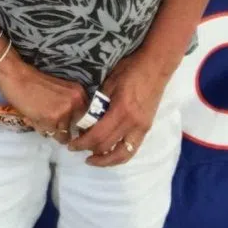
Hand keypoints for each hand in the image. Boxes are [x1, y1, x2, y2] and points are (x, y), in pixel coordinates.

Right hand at [0, 56, 87, 142]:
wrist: (17, 77)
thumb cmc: (35, 82)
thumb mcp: (60, 90)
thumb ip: (70, 105)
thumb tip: (74, 127)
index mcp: (79, 92)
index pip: (87, 117)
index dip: (77, 124)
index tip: (69, 125)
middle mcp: (75, 101)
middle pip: (76, 128)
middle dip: (66, 129)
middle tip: (52, 123)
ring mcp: (64, 111)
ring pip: (64, 134)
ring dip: (53, 130)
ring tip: (41, 119)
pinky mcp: (52, 119)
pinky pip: (51, 134)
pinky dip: (43, 130)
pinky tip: (35, 119)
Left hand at [68, 49, 172, 165]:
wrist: (156, 66)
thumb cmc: (130, 69)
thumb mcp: (109, 82)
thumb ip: (99, 102)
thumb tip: (86, 118)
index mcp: (121, 110)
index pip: (98, 135)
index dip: (83, 143)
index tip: (71, 145)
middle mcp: (133, 123)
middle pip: (108, 146)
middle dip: (90, 151)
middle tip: (77, 149)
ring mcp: (142, 128)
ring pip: (123, 154)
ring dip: (107, 161)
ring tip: (93, 160)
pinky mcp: (146, 128)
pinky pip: (132, 149)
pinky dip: (119, 155)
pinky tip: (109, 153)